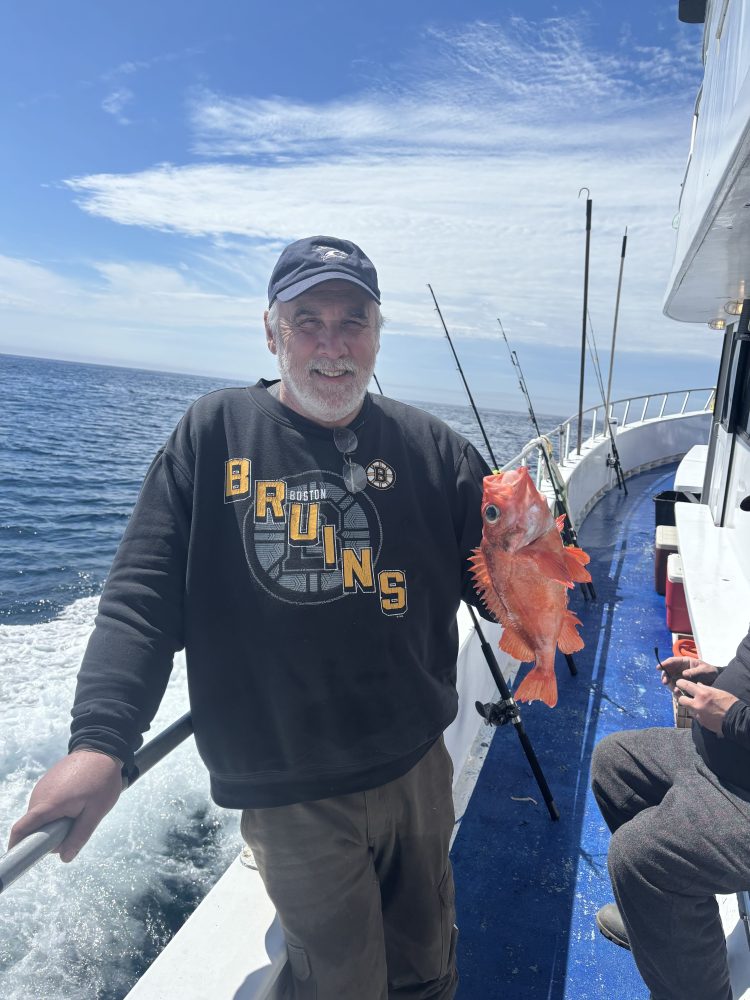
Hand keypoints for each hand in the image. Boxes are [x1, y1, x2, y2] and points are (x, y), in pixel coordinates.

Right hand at [8, 751, 122, 861]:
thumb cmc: (101, 780)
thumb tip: (64, 857)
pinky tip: (76, 801)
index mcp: (48, 805)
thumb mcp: (96, 812)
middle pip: (34, 827)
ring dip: (55, 822)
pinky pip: (46, 805)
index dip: (17, 847)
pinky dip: (56, 810)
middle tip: (74, 828)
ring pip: (41, 816)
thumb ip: (79, 836)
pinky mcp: (47, 783)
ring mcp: (41, 788)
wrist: (102, 748)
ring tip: (79, 810)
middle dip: (49, 835)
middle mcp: (39, 796)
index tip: (22, 860)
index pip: (21, 830)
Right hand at [657, 655, 718, 692]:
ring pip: (670, 680)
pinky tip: (677, 692)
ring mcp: (680, 677)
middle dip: (665, 676)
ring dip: (669, 684)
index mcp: (684, 662)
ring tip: (673, 688)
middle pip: (668, 671)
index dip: (664, 664)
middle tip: (664, 681)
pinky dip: (675, 690)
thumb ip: (694, 671)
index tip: (659, 668)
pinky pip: (676, 687)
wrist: (716, 681)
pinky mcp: (683, 685)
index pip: (672, 661)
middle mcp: (680, 669)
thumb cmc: (710, 672)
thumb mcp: (704, 669)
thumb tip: (684, 674)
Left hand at [674, 679, 737, 733]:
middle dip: (682, 697)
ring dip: (689, 705)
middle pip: (681, 699)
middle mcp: (697, 704)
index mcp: (702, 693)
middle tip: (685, 695)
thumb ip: (706, 688)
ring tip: (696, 704)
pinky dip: (696, 712)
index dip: (680, 683)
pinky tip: (702, 711)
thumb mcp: (718, 691)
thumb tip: (698, 684)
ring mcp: (698, 714)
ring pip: (687, 708)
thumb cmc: (729, 703)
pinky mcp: (700, 721)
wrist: (735, 719)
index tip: (679, 683)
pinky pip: (694, 715)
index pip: (685, 685)